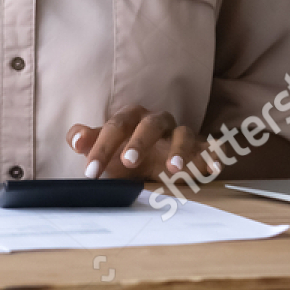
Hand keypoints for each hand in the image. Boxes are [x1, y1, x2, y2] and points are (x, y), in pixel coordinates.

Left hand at [66, 105, 221, 182]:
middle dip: (139, 142)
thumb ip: (88, 141)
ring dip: (179, 151)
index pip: (114, 127)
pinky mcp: (200, 148)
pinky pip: (210, 148)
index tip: (91, 172)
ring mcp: (180, 133)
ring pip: (182, 134)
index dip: (101, 148)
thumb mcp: (105, 149)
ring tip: (173, 171)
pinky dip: (213, 156)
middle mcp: (157, 121)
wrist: (154, 160)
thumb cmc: (126, 151)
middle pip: (149, 125)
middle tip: (128, 162)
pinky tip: (214, 168)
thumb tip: (75, 139)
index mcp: (131, 117)